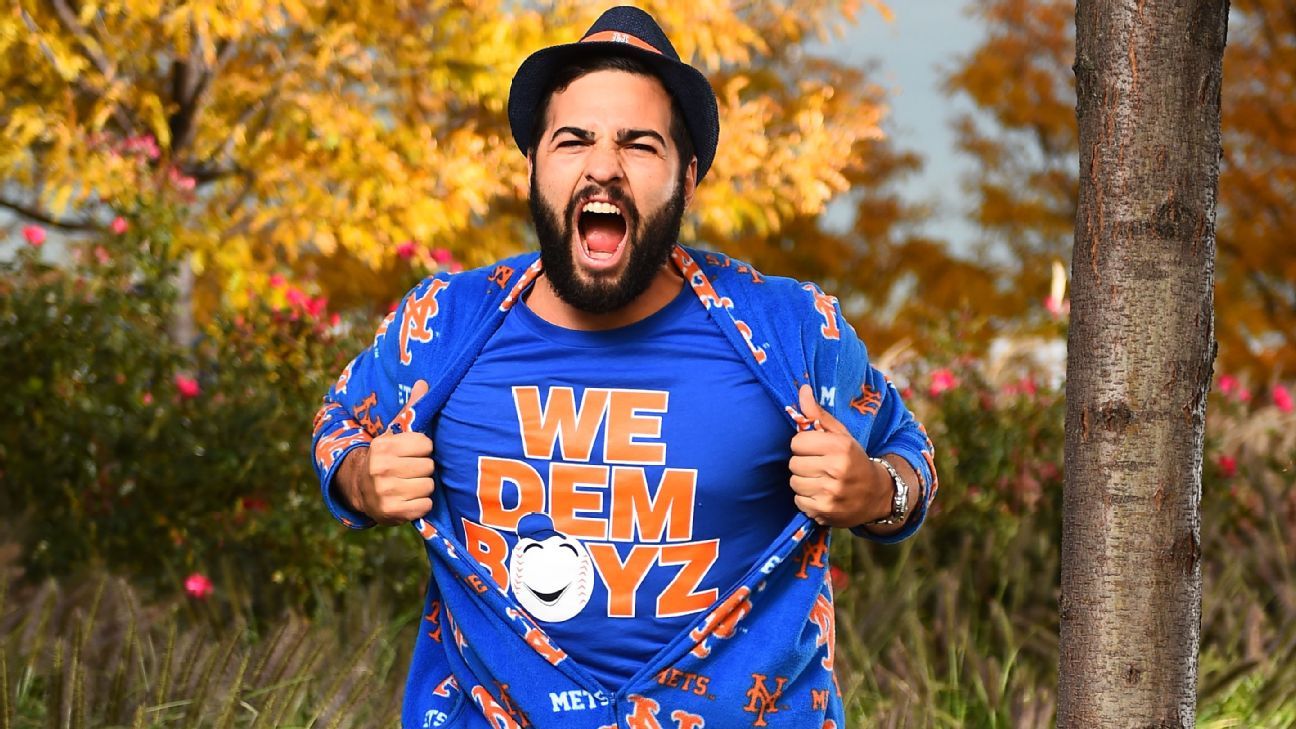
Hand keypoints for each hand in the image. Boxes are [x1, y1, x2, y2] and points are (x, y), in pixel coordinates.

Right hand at [338, 380, 435, 524]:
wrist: (361, 489)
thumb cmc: (387, 458)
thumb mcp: (394, 433)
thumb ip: (411, 409)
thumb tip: (424, 383)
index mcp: (383, 446)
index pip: (425, 444)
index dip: (423, 449)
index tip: (412, 452)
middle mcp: (381, 469)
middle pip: (429, 466)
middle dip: (423, 469)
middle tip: (410, 471)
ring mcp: (385, 492)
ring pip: (428, 486)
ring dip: (423, 487)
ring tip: (409, 484)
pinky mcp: (391, 513)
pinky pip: (424, 506)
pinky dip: (420, 505)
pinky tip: (408, 500)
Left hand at [789, 384, 892, 527]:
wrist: (878, 495)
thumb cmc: (855, 460)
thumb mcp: (842, 435)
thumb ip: (818, 414)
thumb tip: (802, 389)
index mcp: (840, 447)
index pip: (797, 442)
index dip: (803, 445)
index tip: (814, 449)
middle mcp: (836, 470)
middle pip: (793, 463)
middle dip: (803, 463)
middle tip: (818, 466)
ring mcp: (831, 493)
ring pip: (794, 482)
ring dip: (803, 481)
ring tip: (820, 480)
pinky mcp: (825, 511)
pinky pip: (799, 501)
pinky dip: (806, 498)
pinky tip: (821, 494)